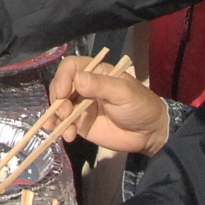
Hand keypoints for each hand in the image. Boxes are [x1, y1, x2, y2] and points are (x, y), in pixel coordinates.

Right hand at [48, 56, 171, 154]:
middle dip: (58, 100)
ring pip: (59, 106)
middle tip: (65, 113)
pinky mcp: (81, 124)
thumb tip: (77, 79)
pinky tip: (67, 136)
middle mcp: (84, 87)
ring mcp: (81, 106)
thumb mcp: (123, 92)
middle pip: (60, 86)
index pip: (70, 67)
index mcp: (95, 73)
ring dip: (56, 116)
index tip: (64, 93)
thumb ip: (101, 85)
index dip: (63, 77)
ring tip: (65, 129)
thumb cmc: (139, 106)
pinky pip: (64, 124)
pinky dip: (61, 129)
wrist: (149, 133)